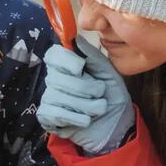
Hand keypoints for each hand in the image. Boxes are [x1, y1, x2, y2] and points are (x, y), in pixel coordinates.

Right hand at [36, 36, 134, 153]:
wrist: (118, 127)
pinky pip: (55, 113)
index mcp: (68, 66)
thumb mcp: (108, 73)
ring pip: (57, 96)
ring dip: (85, 105)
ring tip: (98, 110)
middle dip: (84, 88)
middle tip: (100, 94)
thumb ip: (92, 55)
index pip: (53, 55)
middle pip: (57, 77)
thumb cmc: (113, 97)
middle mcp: (55, 80)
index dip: (65, 61)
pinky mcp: (48, 118)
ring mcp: (49, 98)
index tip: (81, 68)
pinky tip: (86, 121)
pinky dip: (75, 118)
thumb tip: (76, 38)